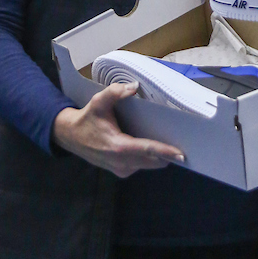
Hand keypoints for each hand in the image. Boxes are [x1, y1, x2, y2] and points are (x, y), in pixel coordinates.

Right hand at [52, 82, 184, 177]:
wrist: (71, 137)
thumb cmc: (87, 119)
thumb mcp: (98, 101)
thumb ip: (115, 92)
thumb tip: (134, 87)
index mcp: (118, 147)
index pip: (146, 150)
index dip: (165, 152)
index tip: (181, 154)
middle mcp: (122, 162)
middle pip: (152, 161)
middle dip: (168, 155)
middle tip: (187, 145)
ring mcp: (122, 169)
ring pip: (148, 165)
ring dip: (161, 157)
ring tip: (175, 145)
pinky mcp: (121, 171)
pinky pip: (142, 165)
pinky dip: (151, 158)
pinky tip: (157, 147)